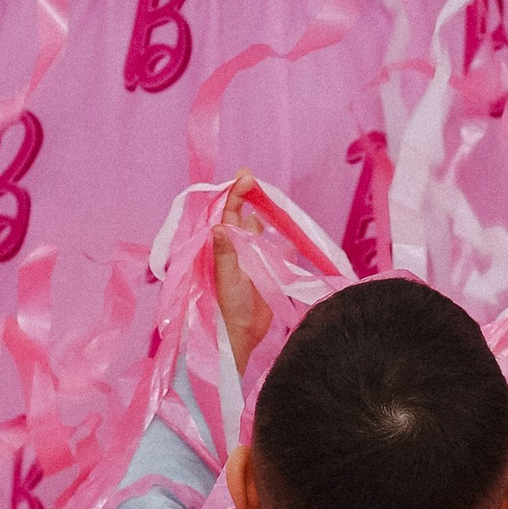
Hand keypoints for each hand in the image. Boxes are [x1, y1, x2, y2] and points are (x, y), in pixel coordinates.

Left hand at [212, 178, 274, 374]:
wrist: (242, 333)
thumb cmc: (229, 306)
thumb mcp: (227, 277)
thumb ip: (226, 252)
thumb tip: (220, 226)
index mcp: (224, 246)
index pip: (229, 214)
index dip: (235, 193)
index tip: (245, 175)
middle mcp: (237, 248)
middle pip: (243, 216)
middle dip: (248, 197)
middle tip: (254, 178)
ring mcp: (251, 258)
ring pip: (258, 230)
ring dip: (263, 214)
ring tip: (269, 198)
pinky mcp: (266, 270)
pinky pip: (274, 248)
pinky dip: (280, 238)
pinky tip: (286, 232)